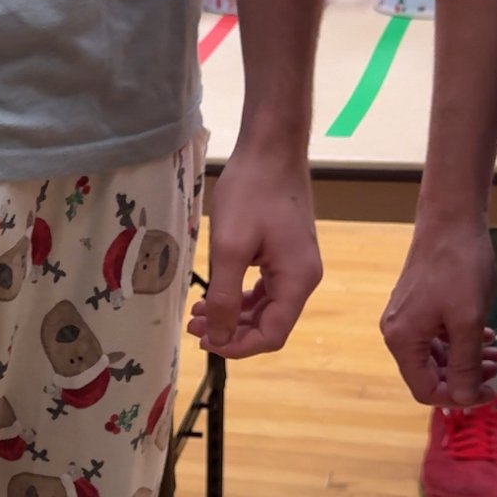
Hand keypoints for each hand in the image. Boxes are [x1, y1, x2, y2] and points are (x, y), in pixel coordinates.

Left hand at [188, 144, 322, 356]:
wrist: (270, 149)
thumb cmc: (251, 192)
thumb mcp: (229, 248)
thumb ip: (223, 297)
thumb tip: (217, 338)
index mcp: (297, 280)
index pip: (272, 335)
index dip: (238, 346)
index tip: (205, 341)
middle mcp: (303, 278)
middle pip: (269, 325)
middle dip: (231, 331)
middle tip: (193, 327)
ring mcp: (296, 266)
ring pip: (265, 308)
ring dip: (231, 315)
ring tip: (196, 313)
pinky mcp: (285, 255)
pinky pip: (264, 289)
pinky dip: (239, 298)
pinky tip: (213, 295)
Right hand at [381, 217, 496, 405]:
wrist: (451, 222)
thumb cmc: (457, 266)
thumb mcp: (468, 322)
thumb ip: (465, 365)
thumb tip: (465, 399)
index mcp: (403, 340)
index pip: (426, 390)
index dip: (460, 397)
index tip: (491, 389)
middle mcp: (397, 333)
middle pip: (430, 375)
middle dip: (466, 378)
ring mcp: (406, 319)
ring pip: (436, 357)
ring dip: (466, 361)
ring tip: (494, 353)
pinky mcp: (416, 307)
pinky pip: (436, 338)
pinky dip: (459, 343)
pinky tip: (482, 336)